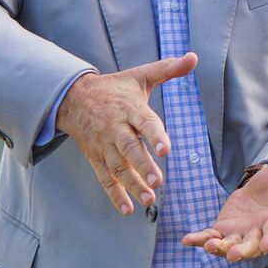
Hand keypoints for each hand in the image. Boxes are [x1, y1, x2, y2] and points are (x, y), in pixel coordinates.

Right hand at [56, 52, 196, 214]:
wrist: (74, 98)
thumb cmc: (115, 88)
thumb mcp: (140, 75)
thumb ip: (169, 69)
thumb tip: (193, 57)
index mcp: (129, 107)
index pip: (144, 121)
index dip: (154, 135)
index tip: (165, 150)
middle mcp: (116, 128)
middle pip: (129, 148)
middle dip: (143, 165)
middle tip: (158, 181)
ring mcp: (104, 145)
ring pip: (117, 166)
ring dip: (132, 184)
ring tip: (149, 199)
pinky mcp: (95, 157)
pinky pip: (105, 178)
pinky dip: (115, 194)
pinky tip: (128, 209)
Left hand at [182, 148, 267, 260]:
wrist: (264, 191)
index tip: (265, 245)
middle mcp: (258, 232)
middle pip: (250, 245)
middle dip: (241, 250)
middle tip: (232, 255)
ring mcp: (240, 233)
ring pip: (229, 244)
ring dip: (219, 247)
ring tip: (208, 246)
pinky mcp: (224, 230)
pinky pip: (211, 236)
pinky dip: (200, 239)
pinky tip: (187, 240)